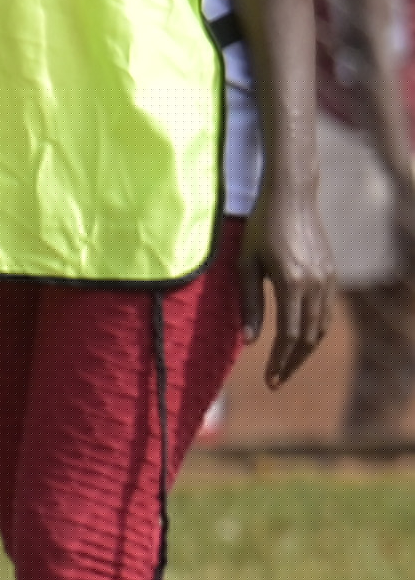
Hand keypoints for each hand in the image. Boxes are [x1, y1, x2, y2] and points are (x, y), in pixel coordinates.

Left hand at [248, 166, 336, 388]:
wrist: (292, 197)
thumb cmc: (260, 228)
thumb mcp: (246, 264)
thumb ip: (250, 303)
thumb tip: (250, 341)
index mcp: (292, 283)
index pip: (289, 334)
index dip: (279, 361)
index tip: (269, 380)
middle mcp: (316, 284)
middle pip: (308, 337)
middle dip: (292, 362)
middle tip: (276, 381)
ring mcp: (328, 280)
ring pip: (321, 327)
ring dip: (305, 350)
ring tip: (286, 366)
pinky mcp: (332, 275)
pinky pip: (326, 312)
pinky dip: (314, 331)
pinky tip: (300, 341)